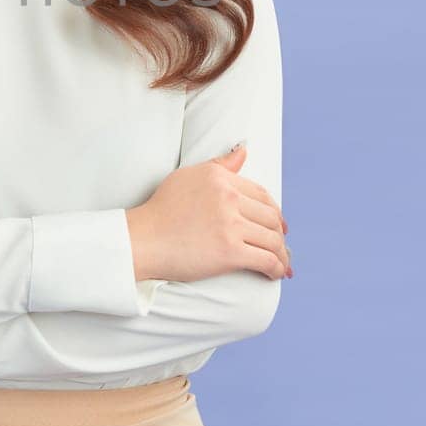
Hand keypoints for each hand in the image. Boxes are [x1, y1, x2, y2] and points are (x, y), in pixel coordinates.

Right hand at [125, 143, 289, 282]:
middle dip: (280, 234)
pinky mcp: (229, 252)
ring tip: (281, 264)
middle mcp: (228, 198)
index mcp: (220, 178)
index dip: (274, 211)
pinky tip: (275, 273)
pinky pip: (266, 259)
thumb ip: (219, 165)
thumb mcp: (187, 177)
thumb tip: (243, 151)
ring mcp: (230, 224)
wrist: (143, 240)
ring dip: (282, 254)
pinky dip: (276, 268)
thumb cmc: (161, 210)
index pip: (261, 194)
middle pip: (270, 217)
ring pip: (272, 239)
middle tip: (281, 247)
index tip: (278, 225)